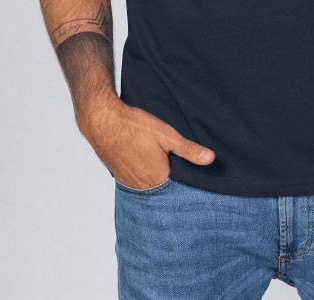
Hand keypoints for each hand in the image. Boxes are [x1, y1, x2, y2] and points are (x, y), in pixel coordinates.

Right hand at [77, 95, 214, 189]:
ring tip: (165, 167)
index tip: (196, 183)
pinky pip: (139, 183)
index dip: (188, 185)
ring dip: (159, 181)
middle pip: (165, 191)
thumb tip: (210, 159)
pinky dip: (146, 177)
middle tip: (181, 172)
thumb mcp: (167, 135)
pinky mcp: (122, 177)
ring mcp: (130, 183)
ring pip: (152, 187)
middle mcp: (143, 187)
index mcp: (157, 179)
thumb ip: (189, 149)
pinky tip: (149, 164)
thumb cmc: (134, 127)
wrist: (103, 121)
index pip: (179, 191)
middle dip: (175, 185)